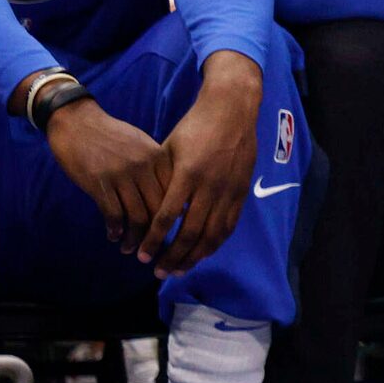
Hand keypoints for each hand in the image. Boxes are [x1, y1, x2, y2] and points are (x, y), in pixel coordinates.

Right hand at [40, 95, 170, 247]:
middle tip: (152, 250)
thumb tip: (173, 195)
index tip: (173, 235)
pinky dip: (115, 229)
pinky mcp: (99, 183)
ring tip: (130, 249)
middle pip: (159, 210)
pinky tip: (113, 236)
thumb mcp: (143, 145)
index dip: (175, 218)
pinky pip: (113, 214)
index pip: (175, 195)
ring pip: (137, 217)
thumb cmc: (112, 135)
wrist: (78, 122)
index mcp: (159, 157)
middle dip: (156, 235)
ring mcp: (122, 175)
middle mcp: (144, 167)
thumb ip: (158, 167)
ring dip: (134, 238)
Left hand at [146, 62, 262, 273]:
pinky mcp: (242, 190)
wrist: (232, 110)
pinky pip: (229, 225)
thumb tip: (147, 208)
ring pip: (212, 234)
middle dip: (173, 256)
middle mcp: (210, 186)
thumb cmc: (195, 126)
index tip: (141, 256)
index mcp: (188, 174)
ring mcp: (229, 190)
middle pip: (191, 233)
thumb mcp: (170, 149)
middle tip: (158, 272)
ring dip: (195, 256)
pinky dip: (215, 243)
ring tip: (179, 270)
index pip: (167, 218)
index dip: (153, 240)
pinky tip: (203, 253)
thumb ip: (162, 179)